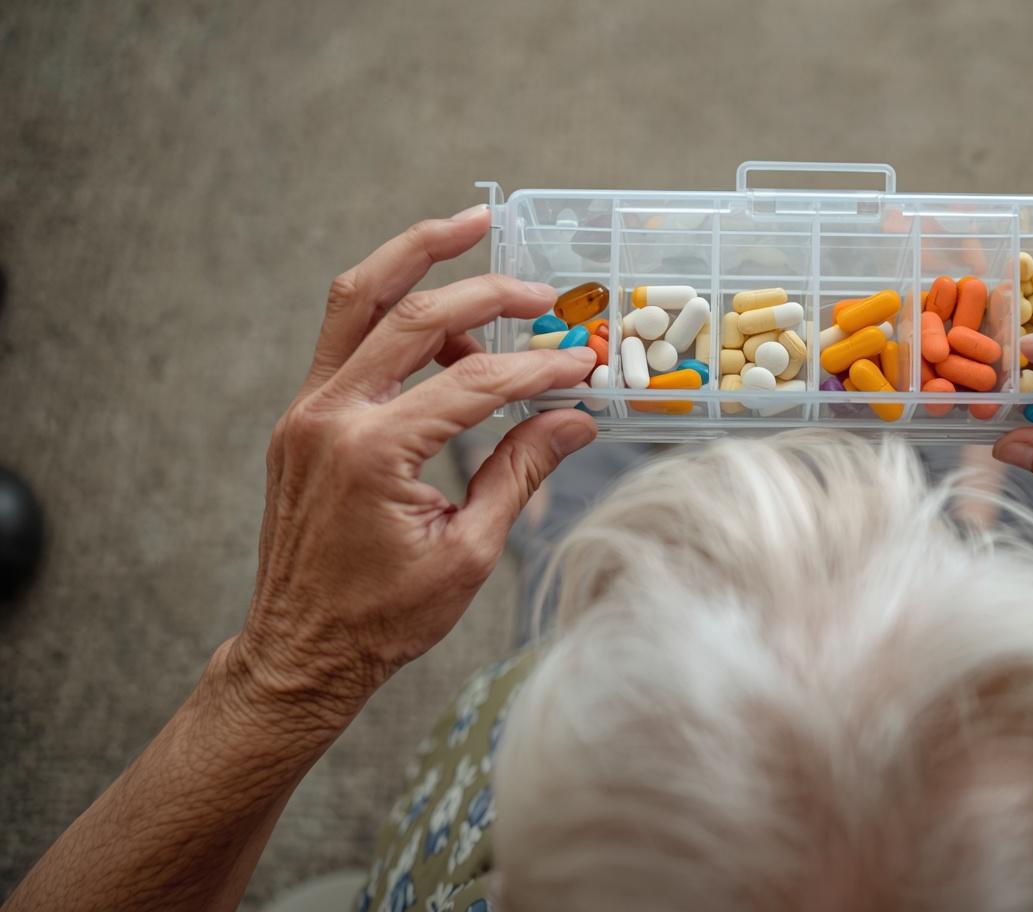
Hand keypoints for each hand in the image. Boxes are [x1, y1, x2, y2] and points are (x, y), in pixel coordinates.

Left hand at [234, 206, 597, 721]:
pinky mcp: (304, 419)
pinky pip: (347, 341)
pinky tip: (446, 328)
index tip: (582, 364)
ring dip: (413, 259)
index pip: (474, 383)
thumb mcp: (468, 551)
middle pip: (410, 315)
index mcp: (371, 452)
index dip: (538, 369)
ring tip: (471, 237)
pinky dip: (394, 315)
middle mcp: (329, 416)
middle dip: (483, 290)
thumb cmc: (383, 617)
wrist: (301, 651)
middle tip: (539, 287)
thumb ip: (520, 471)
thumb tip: (577, 419)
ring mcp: (307, 412)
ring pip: (357, 301)